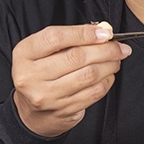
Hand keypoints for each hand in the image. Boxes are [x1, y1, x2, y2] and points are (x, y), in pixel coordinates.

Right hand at [11, 24, 130, 137]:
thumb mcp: (42, 51)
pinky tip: (108, 74)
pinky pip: (93, 93)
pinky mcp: (63, 110)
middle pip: (76, 57)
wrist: (32, 112)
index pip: (56, 38)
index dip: (84, 33)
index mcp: (24, 54)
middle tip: (119, 47)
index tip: (105, 32)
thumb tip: (102, 31)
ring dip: (109, 65)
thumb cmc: (40, 73)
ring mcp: (47, 96)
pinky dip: (106, 81)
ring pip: (88, 75)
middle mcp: (31, 76)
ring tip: (116, 59)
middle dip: (105, 49)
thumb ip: (69, 38)